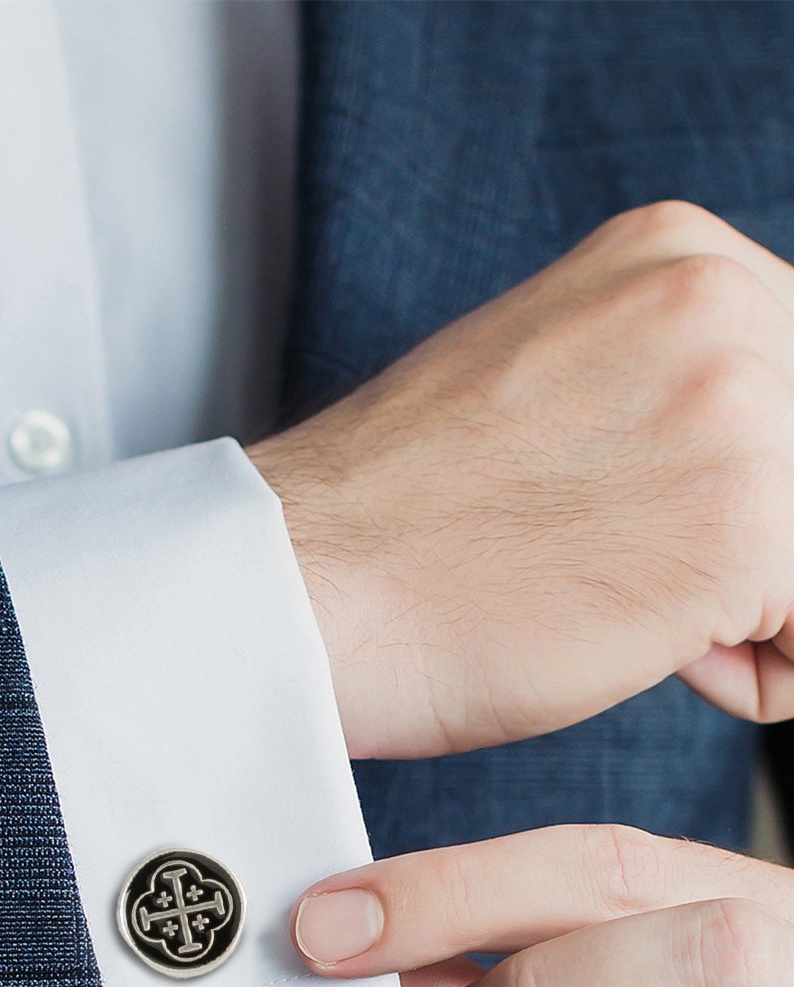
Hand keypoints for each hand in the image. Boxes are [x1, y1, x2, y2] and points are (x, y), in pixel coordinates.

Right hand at [249, 200, 793, 759]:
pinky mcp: (746, 524)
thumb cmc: (396, 525)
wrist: (298, 587)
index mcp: (673, 255)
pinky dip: (752, 671)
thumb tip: (759, 461)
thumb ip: (668, 382)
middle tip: (628, 563)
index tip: (653, 515)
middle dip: (761, 540)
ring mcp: (741, 406)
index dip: (747, 477)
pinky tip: (635, 649)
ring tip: (622, 604)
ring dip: (754, 604)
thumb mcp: (548, 385)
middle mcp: (724, 301)